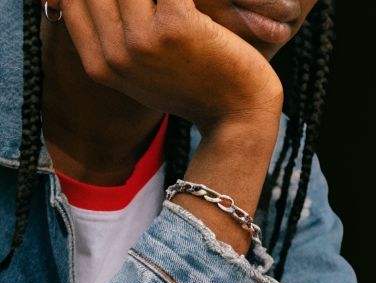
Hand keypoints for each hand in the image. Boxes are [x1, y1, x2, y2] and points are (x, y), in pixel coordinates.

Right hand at [58, 0, 282, 131]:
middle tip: (162, 4)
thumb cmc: (198, 91)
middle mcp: (115, 53)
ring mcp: (143, 39)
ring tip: (177, 3)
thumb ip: (116, 42)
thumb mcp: (144, 75)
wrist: (240, 116)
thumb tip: (77, 2)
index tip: (133, 1)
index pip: (72, 0)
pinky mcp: (176, 25)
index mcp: (100, 65)